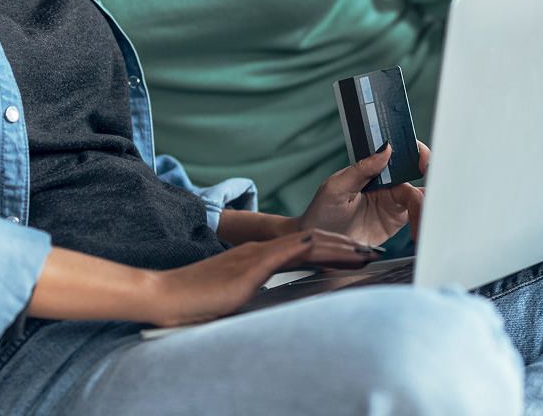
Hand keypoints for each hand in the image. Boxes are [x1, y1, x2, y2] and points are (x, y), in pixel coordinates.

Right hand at [148, 230, 371, 326]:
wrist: (169, 296)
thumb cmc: (197, 300)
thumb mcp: (236, 293)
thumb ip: (256, 288)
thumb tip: (277, 298)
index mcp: (260, 256)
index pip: (306, 248)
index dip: (335, 251)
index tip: (359, 257)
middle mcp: (262, 251)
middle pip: (314, 242)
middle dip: (347, 247)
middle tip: (373, 251)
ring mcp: (258, 256)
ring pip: (308, 243)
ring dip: (339, 248)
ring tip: (365, 253)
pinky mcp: (251, 266)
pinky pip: (289, 252)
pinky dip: (314, 250)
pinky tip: (330, 251)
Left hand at [296, 142, 429, 247]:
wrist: (320, 246)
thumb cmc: (322, 212)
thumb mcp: (336, 187)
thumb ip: (361, 169)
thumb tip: (386, 148)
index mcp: (371, 168)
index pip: (397, 153)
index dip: (414, 152)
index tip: (423, 159)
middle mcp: (386, 182)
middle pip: (414, 173)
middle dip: (430, 176)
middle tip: (436, 187)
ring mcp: (393, 201)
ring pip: (419, 196)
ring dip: (426, 204)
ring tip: (423, 219)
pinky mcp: (397, 220)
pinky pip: (417, 216)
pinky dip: (423, 220)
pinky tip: (422, 229)